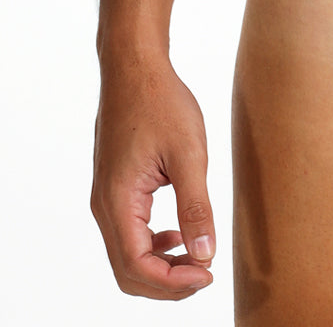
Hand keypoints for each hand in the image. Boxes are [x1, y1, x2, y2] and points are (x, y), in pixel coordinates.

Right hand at [91, 55, 216, 298]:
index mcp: (118, 201)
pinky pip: (129, 233)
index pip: (136, 266)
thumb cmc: (162, 103)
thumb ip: (196, 206)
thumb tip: (204, 254)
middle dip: (167, 283)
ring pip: (127, 255)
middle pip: (128, 271)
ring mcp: (107, 198)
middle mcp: (105, 206)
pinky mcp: (117, 188)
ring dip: (161, 266)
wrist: (136, 69)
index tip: (208, 275)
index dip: (172, 282)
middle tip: (206, 276)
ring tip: (198, 260)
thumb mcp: (189, 153)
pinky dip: (154, 245)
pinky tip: (181, 234)